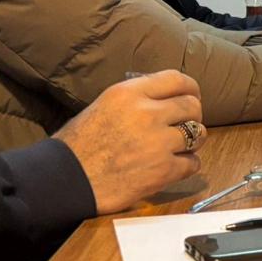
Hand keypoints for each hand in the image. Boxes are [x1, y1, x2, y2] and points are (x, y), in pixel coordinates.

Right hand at [55, 71, 204, 214]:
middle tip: (184, 125)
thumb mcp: (103, 106)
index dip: (190, 88)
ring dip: (192, 141)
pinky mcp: (163, 171)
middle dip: (193, 116)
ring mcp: (158, 143)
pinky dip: (187, 165)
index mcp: (128, 93)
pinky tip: (174, 166)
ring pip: (198, 134)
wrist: (63, 181)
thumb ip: (136, 100)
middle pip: (192, 106)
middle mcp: (147, 113)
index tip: (192, 96)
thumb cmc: (77, 145)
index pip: (177, 79)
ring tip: (179, 146)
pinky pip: (193, 163)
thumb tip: (164, 99)